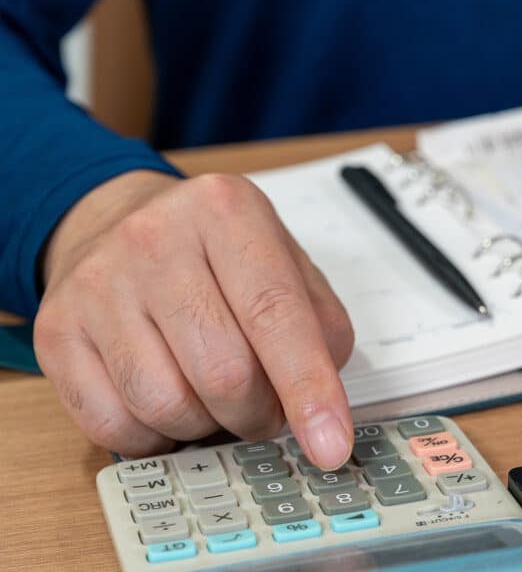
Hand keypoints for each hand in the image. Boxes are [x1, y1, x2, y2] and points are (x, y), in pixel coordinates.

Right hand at [35, 171, 354, 468]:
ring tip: (215, 397)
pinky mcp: (57, 331)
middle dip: (259, 412)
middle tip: (266, 406)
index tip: (330, 443)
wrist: (115, 222)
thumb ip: (320, 325)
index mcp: (225, 212)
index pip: (275, 314)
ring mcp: (98, 285)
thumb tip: (322, 403)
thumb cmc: (213, 253)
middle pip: (225, 373)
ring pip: (168, 406)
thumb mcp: (283, 261)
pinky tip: (169, 401)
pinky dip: (156, 436)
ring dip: (208, 425)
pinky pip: (115, 426)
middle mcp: (154, 239)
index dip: (308, 388)